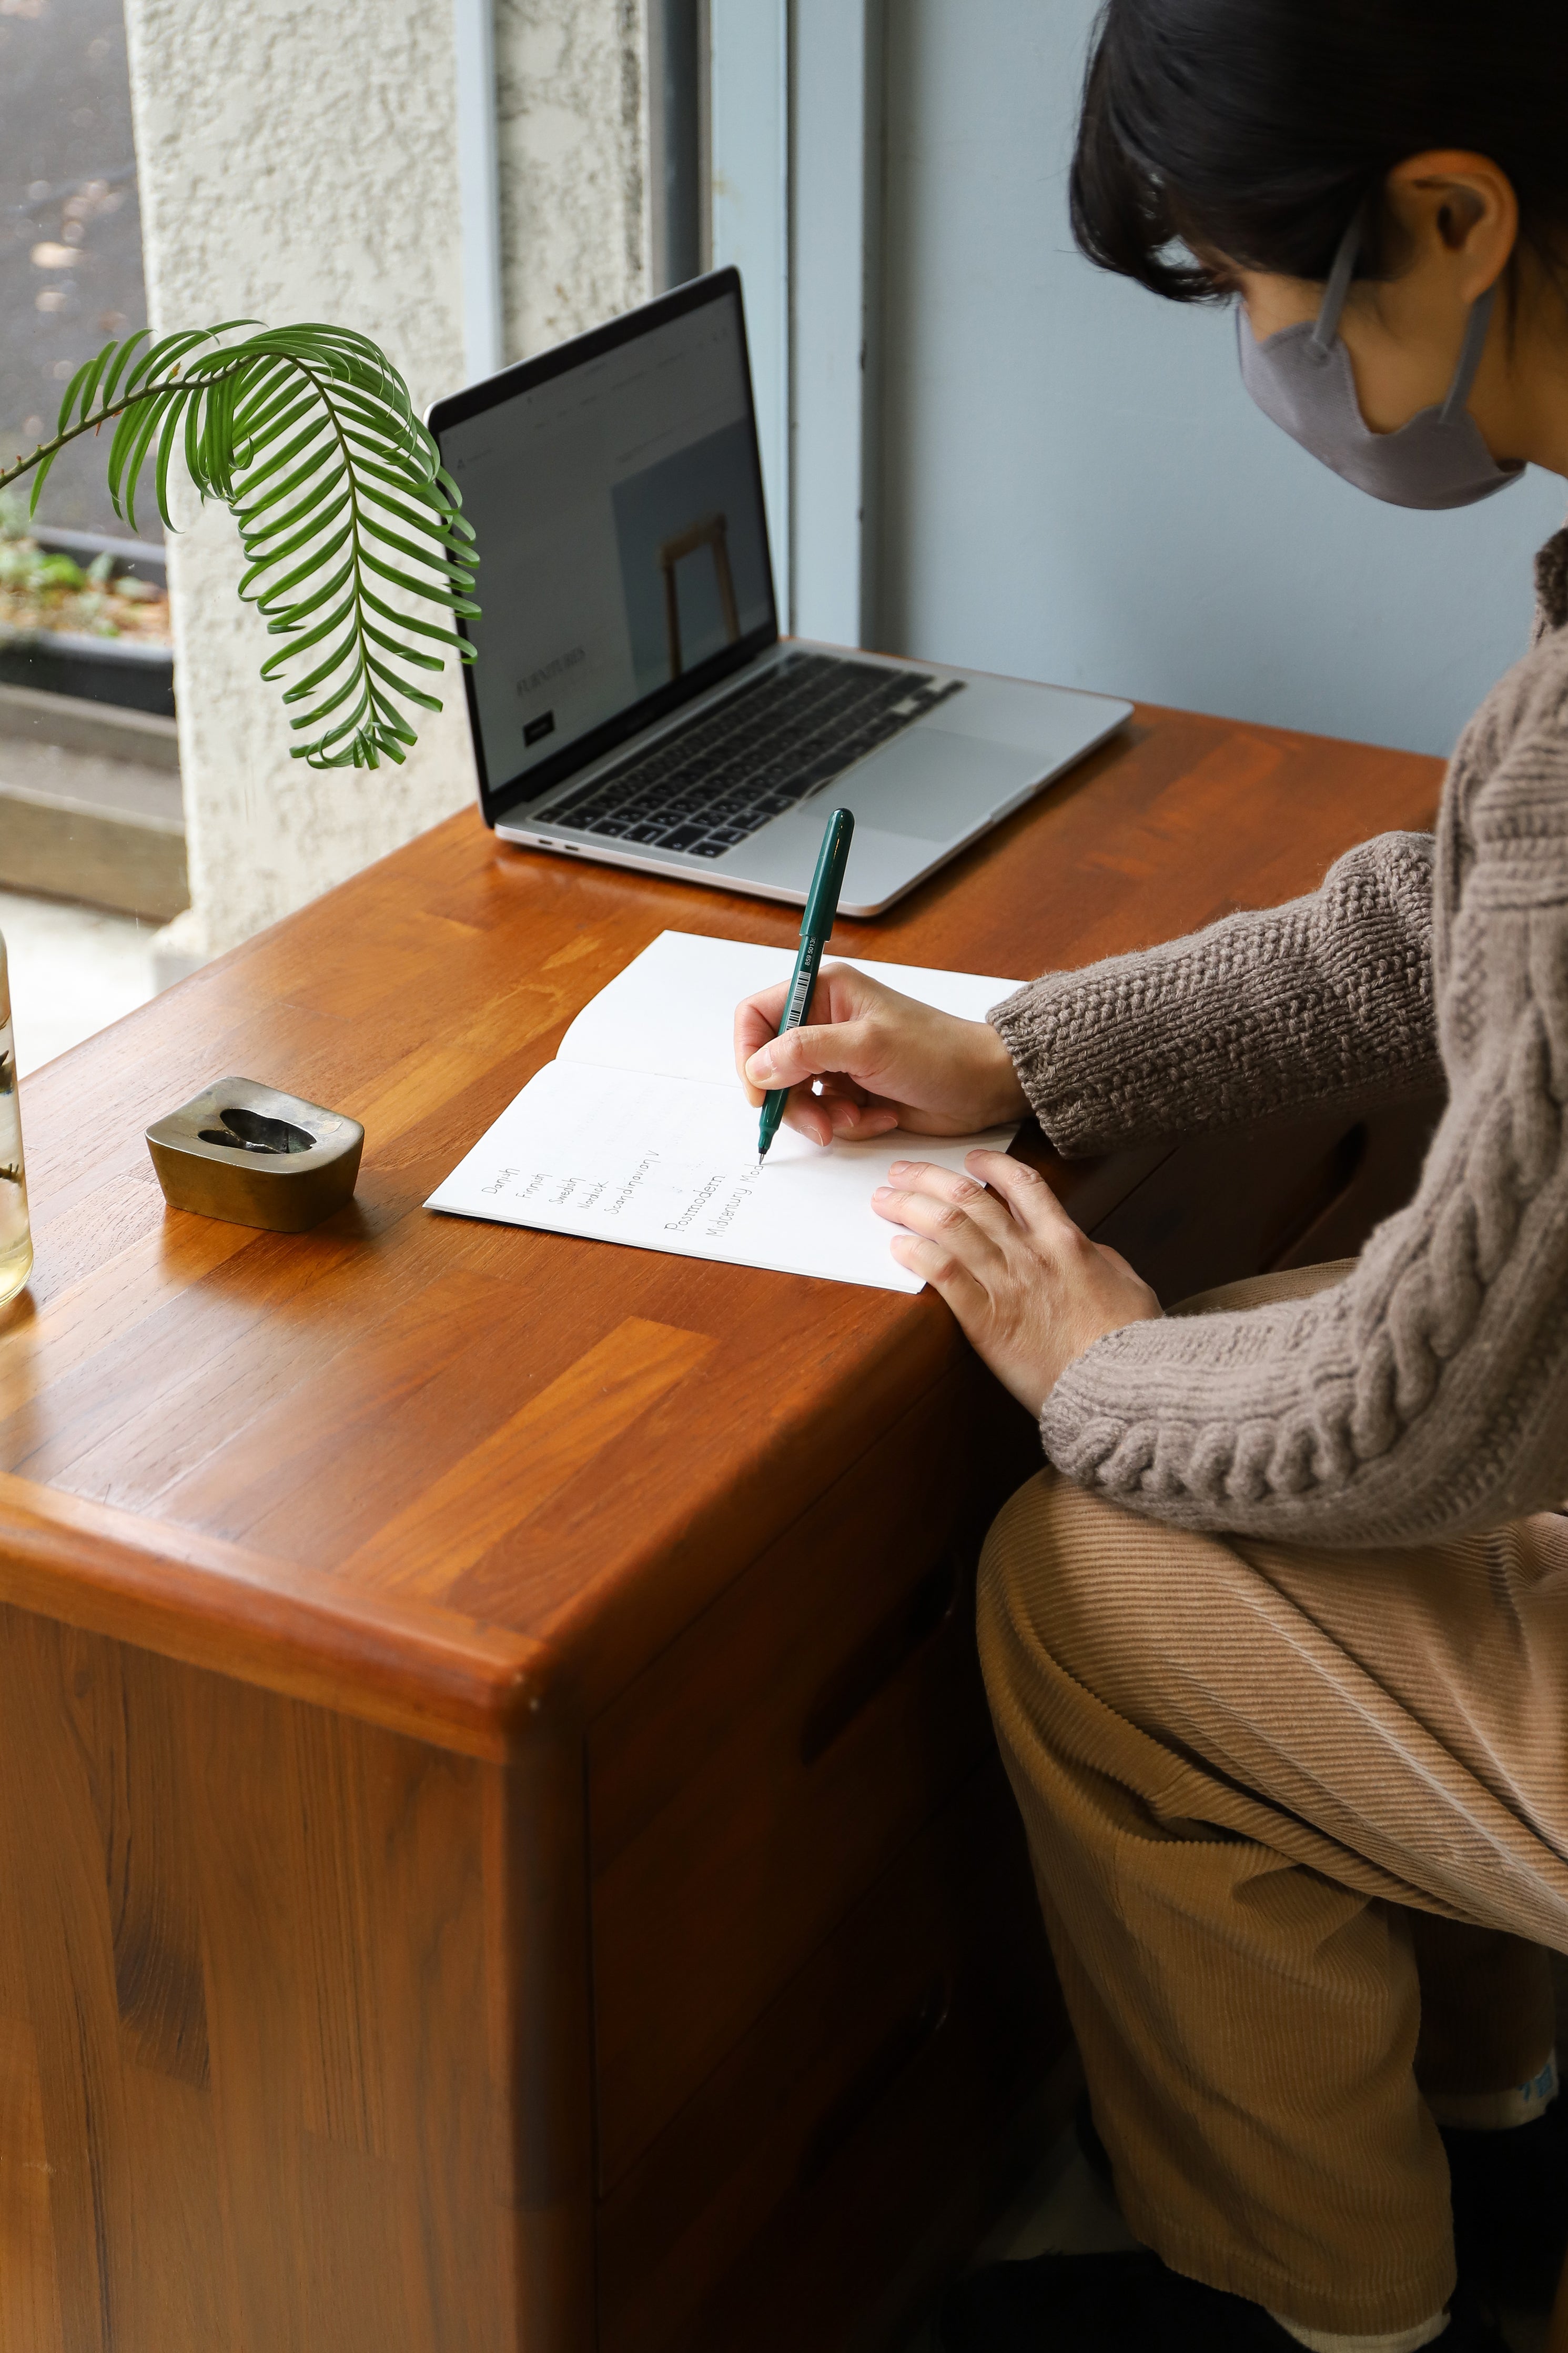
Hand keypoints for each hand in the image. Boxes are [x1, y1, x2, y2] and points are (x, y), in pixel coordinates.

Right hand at [735, 963, 1027, 1145]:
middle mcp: (826, 1023)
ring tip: (859, 1117)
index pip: (757, 1015)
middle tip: (818, 1124)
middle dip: (793, 1100)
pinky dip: (850, 1122)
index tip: (760, 1092)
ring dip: (825, 1116)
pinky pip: (826, 1115)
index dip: (750, 1054)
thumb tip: (758, 1066)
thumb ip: (806, 1051)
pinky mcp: (853, 1090)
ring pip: (797, 1097)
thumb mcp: (869, 1046)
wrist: (985, 1086)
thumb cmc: (940, 1052)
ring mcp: (839, 1060)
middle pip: (772, 1065)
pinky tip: (882, 1115)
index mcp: (825, 992)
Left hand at [873, 1150, 1161, 1413]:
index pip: (1022, 1183)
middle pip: (970, 1197)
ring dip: (910, 1207)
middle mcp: (1030, 1253)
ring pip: (949, 1226)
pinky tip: (897, 1247)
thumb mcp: (1128, 1283)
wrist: (1121, 1384)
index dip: (991, 1165)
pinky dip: (917, 1255)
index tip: (970, 1160)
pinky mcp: (985, 1321)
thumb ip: (1099, 1258)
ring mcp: (1006, 1284)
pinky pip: (943, 1274)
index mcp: (1066, 1240)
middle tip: (902, 1172)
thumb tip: (1085, 1247)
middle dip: (929, 1178)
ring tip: (885, 1200)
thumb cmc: (1131, 1342)